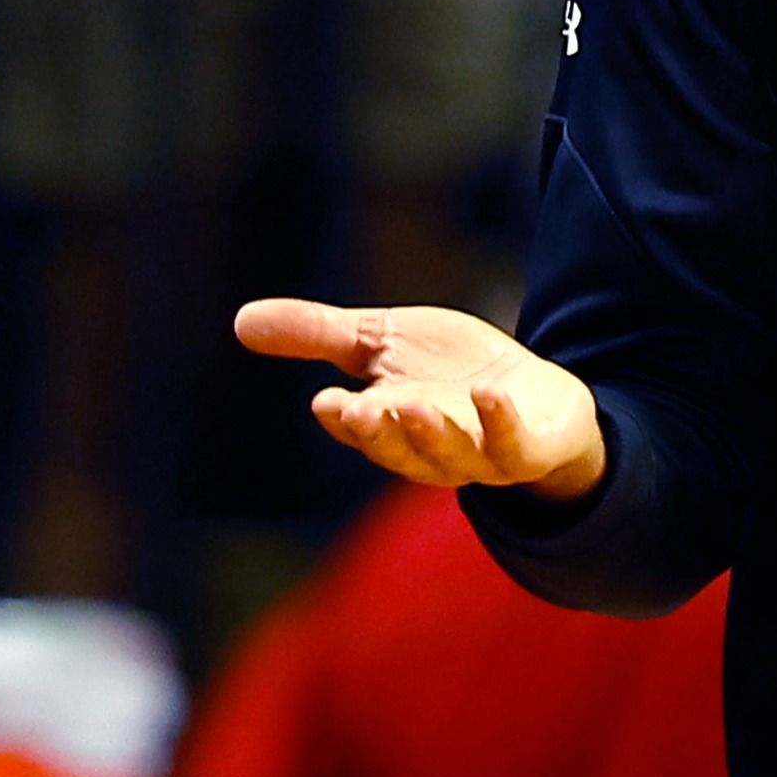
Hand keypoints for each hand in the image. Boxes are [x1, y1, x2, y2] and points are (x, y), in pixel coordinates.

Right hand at [233, 300, 604, 498]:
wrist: (536, 396)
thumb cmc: (450, 371)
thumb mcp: (383, 342)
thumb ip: (320, 334)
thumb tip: (240, 320)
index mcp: (389, 426)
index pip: (360, 429)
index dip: (344, 420)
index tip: (326, 400)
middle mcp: (430, 450)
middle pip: (399, 448)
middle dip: (380, 432)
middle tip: (359, 409)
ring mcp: (480, 456)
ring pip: (450, 455)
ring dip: (432, 432)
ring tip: (413, 403)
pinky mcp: (527, 451)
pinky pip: (513, 447)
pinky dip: (500, 423)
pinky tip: (489, 393)